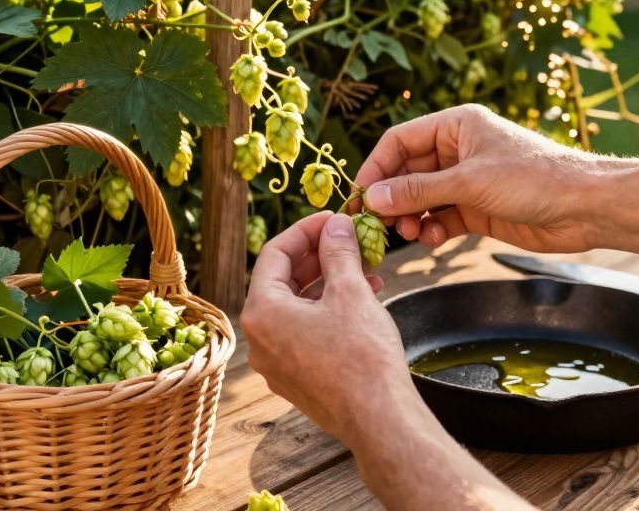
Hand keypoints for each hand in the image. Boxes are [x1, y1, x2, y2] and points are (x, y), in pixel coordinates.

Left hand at [242, 212, 413, 444]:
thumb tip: (336, 226)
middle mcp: (259, 339)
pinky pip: (305, 332)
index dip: (306, 230)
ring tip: (366, 270)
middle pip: (283, 280)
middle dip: (320, 257)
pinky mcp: (296, 378)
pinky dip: (329, 311)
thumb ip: (338, 252)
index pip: (275, 254)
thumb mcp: (350, 292)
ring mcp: (276, 362)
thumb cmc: (362, 355)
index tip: (334, 219)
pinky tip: (363, 300)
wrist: (379, 419)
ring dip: (329, 283)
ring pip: (298, 307)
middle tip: (350, 240)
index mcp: (261, 312)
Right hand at [354, 104, 594, 252]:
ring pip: (421, 198)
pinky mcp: (477, 208)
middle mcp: (458, 150)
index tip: (358, 196)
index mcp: (456, 125)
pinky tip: (433, 239)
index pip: (400, 141)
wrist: (585, 207)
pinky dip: (431, 229)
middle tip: (376, 224)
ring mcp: (467, 181)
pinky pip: (440, 217)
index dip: (375, 167)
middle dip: (391, 197)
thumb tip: (372, 197)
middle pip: (406, 172)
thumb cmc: (533, 178)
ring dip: (409, 217)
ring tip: (407, 233)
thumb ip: (418, 191)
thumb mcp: (469, 182)